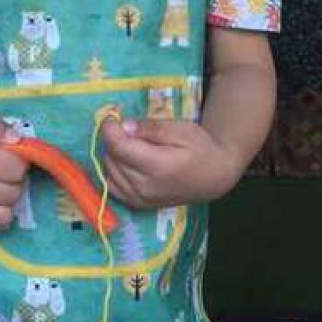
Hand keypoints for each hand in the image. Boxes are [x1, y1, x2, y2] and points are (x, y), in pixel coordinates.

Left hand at [99, 117, 241, 209]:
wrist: (213, 179)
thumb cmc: (201, 150)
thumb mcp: (182, 130)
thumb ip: (152, 129)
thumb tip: (125, 127)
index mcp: (157, 166)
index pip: (119, 147)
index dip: (109, 129)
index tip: (111, 116)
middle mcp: (144, 186)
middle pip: (111, 158)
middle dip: (114, 139)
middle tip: (127, 128)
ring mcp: (139, 199)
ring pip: (108, 171)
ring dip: (112, 155)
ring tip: (129, 144)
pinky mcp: (138, 204)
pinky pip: (112, 186)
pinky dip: (113, 171)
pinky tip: (125, 161)